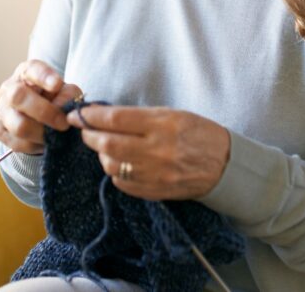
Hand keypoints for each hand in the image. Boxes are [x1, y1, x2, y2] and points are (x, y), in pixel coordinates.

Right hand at [0, 60, 81, 154]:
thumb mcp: (65, 92)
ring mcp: (1, 109)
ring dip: (43, 133)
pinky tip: (45, 141)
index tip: (57, 84)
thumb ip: (68, 95)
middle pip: (18, 97)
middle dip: (45, 112)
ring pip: (19, 125)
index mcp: (26, 72)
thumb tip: (64, 109)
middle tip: (63, 123)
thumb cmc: (53, 99)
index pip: (31, 69)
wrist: (37, 117)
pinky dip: (36, 145)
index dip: (44, 76)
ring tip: (56, 135)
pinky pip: (18, 143)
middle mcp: (9, 88)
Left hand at [67, 105, 230, 200]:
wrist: (225, 164)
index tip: (79, 114)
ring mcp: (156, 174)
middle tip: (84, 130)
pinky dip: (115, 172)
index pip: (116, 118)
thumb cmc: (199, 133)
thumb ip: (140, 116)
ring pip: (112, 165)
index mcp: (163, 124)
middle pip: (108, 143)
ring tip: (104, 147)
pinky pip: (123, 183)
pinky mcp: (156, 191)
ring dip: (102, 155)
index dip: (91, 116)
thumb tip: (105, 116)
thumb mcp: (173, 114)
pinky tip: (119, 163)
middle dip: (89, 135)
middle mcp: (157, 149)